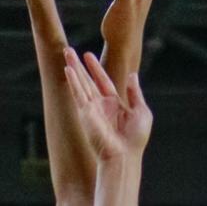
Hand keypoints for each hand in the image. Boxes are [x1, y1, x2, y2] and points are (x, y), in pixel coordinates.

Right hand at [63, 49, 152, 163]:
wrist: (124, 155)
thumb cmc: (135, 139)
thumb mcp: (141, 111)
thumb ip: (135, 93)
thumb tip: (133, 75)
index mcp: (114, 104)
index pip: (103, 81)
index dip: (95, 68)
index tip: (87, 55)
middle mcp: (100, 105)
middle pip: (87, 80)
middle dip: (79, 65)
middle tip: (68, 50)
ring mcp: (91, 109)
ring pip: (80, 84)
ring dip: (73, 68)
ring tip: (65, 52)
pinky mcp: (85, 114)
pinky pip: (78, 94)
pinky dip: (73, 81)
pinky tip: (67, 69)